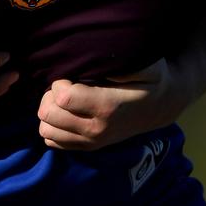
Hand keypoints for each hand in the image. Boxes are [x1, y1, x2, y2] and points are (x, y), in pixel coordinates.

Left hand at [37, 57, 187, 150]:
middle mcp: (96, 129)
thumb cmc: (148, 79)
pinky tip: (67, 112)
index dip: (60, 81)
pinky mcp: (86, 148)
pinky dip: (54, 126)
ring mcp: (90, 142)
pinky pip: (52, 141)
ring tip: (65, 99)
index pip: (63, 97)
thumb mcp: (144, 64)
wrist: (160, 106)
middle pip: (48, 114)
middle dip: (50, 95)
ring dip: (50, 111)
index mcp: (107, 107)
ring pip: (45, 129)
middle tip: (66, 85)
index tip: (71, 74)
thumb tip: (94, 57)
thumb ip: (121, 60)